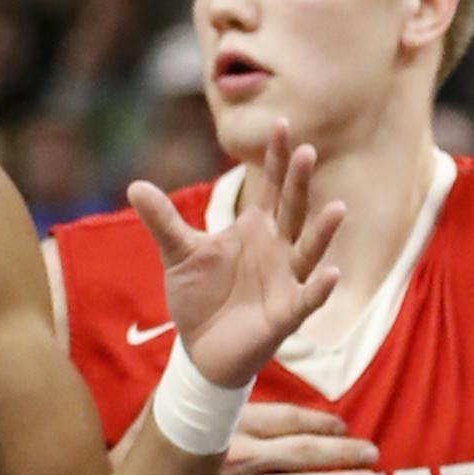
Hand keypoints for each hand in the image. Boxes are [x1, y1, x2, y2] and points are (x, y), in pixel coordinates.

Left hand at [128, 122, 343, 389]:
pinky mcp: (286, 314)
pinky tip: (331, 274)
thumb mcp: (178, 254)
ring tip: (338, 208)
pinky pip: (307, 299)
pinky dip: (319, 288)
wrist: (200, 349)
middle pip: (292, 209)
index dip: (278, 158)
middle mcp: (278, 249)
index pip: (272, 186)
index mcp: (256, 228)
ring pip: (309, 250)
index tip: (282, 124)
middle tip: (308, 151)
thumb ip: (163, 221)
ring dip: (323, 231)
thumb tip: (134, 185)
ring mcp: (286, 280)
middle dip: (300, 182)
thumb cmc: (199, 297)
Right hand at [206, 404, 378, 474]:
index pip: (287, 419)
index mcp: (228, 423)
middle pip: (300, 451)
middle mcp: (234, 455)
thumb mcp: (196, 419)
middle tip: (373, 455)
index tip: (343, 427)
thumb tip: (291, 416)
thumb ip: (238, 412)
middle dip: (342, 453)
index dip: (320, 423)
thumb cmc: (174, 451)